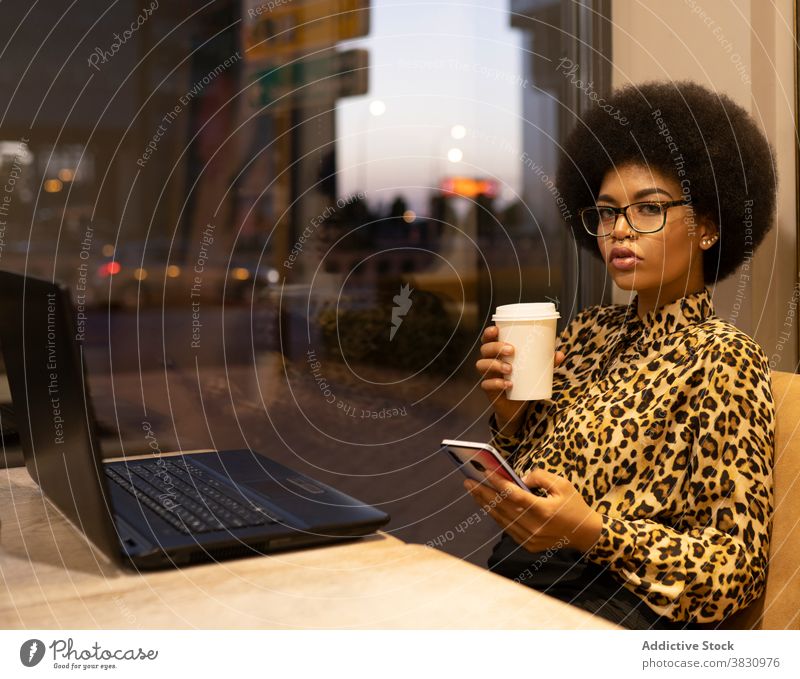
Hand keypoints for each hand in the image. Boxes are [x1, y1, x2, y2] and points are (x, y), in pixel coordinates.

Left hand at [463, 468, 602, 553]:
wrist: (586, 534)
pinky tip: (486, 504)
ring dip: (485, 504)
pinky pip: (507, 528)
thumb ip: (540, 477)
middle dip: (483, 493)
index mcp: (544, 511)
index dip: (497, 483)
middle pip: (502, 508)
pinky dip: (495, 515)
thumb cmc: (574, 505)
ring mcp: (530, 538)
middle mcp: (534, 527)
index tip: (484, 471)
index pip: (514, 495)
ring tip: (472, 490)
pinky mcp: (528, 545)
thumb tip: (519, 478)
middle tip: (468, 480)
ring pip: (501, 519)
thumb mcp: (563, 484)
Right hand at [475, 325, 565, 432]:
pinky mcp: (488, 390)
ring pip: (482, 365)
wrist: (518, 406)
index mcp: (498, 352)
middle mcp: (489, 361)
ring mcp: (487, 376)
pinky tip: (508, 385)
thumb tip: (560, 354)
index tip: (496, 330)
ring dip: (495, 365)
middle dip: (496, 347)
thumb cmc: (524, 380)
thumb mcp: (536, 369)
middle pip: (485, 349)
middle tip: (512, 351)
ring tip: (510, 369)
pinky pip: (486, 384)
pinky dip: (496, 384)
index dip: (488, 333)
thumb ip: (546, 362)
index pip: (488, 339)